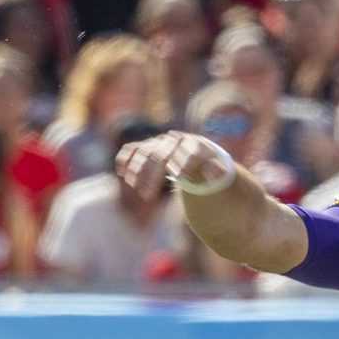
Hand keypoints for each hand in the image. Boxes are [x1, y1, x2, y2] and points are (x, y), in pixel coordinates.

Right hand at [115, 130, 229, 200]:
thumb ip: (216, 172)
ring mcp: (158, 143)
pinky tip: (122, 172)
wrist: (196, 154)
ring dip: (136, 170)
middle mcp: (173, 141)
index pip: (188, 152)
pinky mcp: (146, 147)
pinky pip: (131, 149)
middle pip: (160, 154)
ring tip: (134, 187)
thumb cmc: (207, 166)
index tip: (181, 180)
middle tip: (147, 197)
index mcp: (193, 144)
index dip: (185, 165)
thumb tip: (217, 174)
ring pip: (143, 151)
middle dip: (152, 175)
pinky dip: (125, 158)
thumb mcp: (215, 170)